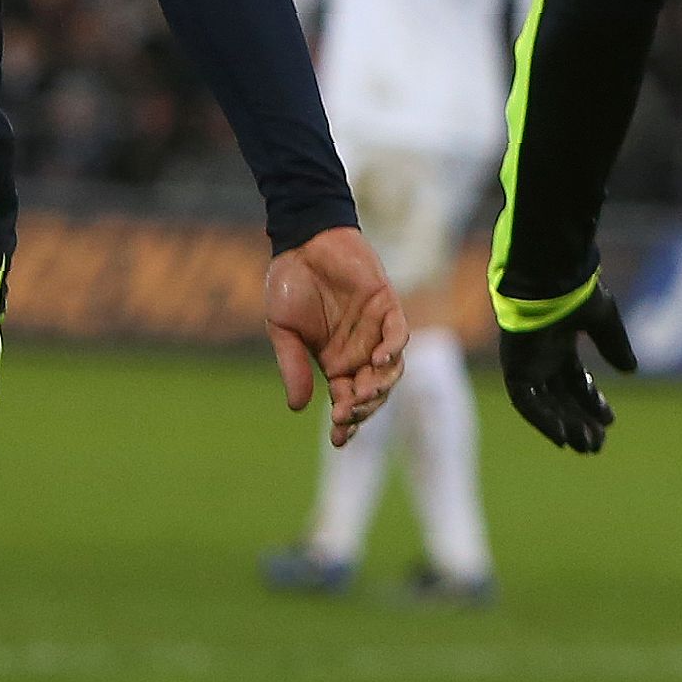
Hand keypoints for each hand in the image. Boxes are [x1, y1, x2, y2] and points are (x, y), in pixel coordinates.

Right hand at [262, 225, 407, 445]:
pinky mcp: (388, 307)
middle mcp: (359, 353)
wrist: (303, 242)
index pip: (346, 401)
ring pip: (390, 370)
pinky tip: (379, 359)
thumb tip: (297, 408)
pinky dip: (394, 349)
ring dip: (380, 386)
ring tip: (365, 394)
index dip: (346, 422)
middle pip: (372, 392)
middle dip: (363, 409)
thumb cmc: (290, 284)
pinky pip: (399, 335)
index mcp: (334, 363)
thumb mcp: (282, 331)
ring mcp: (376, 331)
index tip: (339, 439)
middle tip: (347, 415)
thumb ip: (291, 366)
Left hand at [498, 291, 637, 453]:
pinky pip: (526, 402)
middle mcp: (541, 357)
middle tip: (597, 444)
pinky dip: (543, 421)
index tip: (609, 420)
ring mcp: (526, 364)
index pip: (575, 381)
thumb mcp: (603, 321)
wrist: (548, 279)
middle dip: (579, 422)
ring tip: (586, 446)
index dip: (592, 402)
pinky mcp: (514, 368)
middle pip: (560, 398)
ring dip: (564, 426)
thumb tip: (630, 370)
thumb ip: (614, 345)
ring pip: (545, 405)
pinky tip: (562, 437)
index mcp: (559, 342)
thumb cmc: (574, 292)